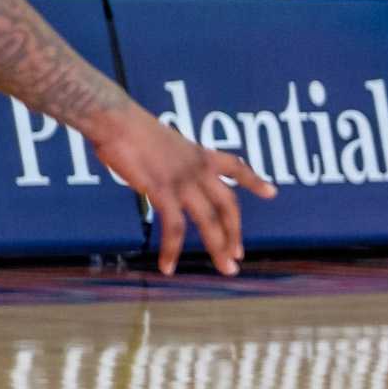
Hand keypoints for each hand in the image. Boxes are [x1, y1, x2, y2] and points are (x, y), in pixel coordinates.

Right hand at [89, 106, 276, 274]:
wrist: (114, 119)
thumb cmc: (126, 126)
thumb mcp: (160, 143)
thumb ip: (169, 161)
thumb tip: (162, 172)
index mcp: (199, 154)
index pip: (236, 166)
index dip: (254, 181)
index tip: (272, 193)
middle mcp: (198, 168)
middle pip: (228, 204)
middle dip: (235, 232)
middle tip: (238, 256)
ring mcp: (183, 180)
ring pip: (210, 220)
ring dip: (219, 248)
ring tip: (226, 269)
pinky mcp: (162, 190)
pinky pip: (173, 227)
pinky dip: (171, 250)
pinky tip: (167, 267)